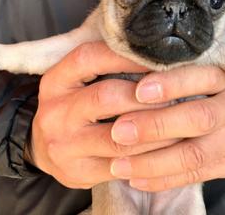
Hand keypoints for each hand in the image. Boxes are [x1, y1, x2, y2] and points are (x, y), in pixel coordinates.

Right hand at [28, 42, 178, 188]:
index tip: (157, 56)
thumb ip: (103, 65)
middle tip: (178, 91)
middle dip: (147, 95)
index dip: (125, 56)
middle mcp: (55, 112)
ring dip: (156, 128)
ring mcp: (64, 146)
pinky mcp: (78, 172)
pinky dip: (149, 155)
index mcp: (54, 82)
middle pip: (106, 97)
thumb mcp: (75, 80)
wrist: (42, 147)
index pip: (89, 58)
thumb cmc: (73, 106)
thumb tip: (153, 51)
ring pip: (119, 137)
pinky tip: (169, 147)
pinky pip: (122, 165)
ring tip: (181, 120)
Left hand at [109, 66, 224, 190]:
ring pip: (193, 155)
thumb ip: (189, 71)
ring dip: (152, 162)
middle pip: (198, 119)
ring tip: (119, 164)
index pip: (202, 78)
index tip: (139, 90)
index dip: (171, 84)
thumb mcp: (221, 69)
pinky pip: (195, 176)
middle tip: (120, 131)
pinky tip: (136, 179)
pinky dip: (163, 179)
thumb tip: (137, 72)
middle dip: (155, 127)